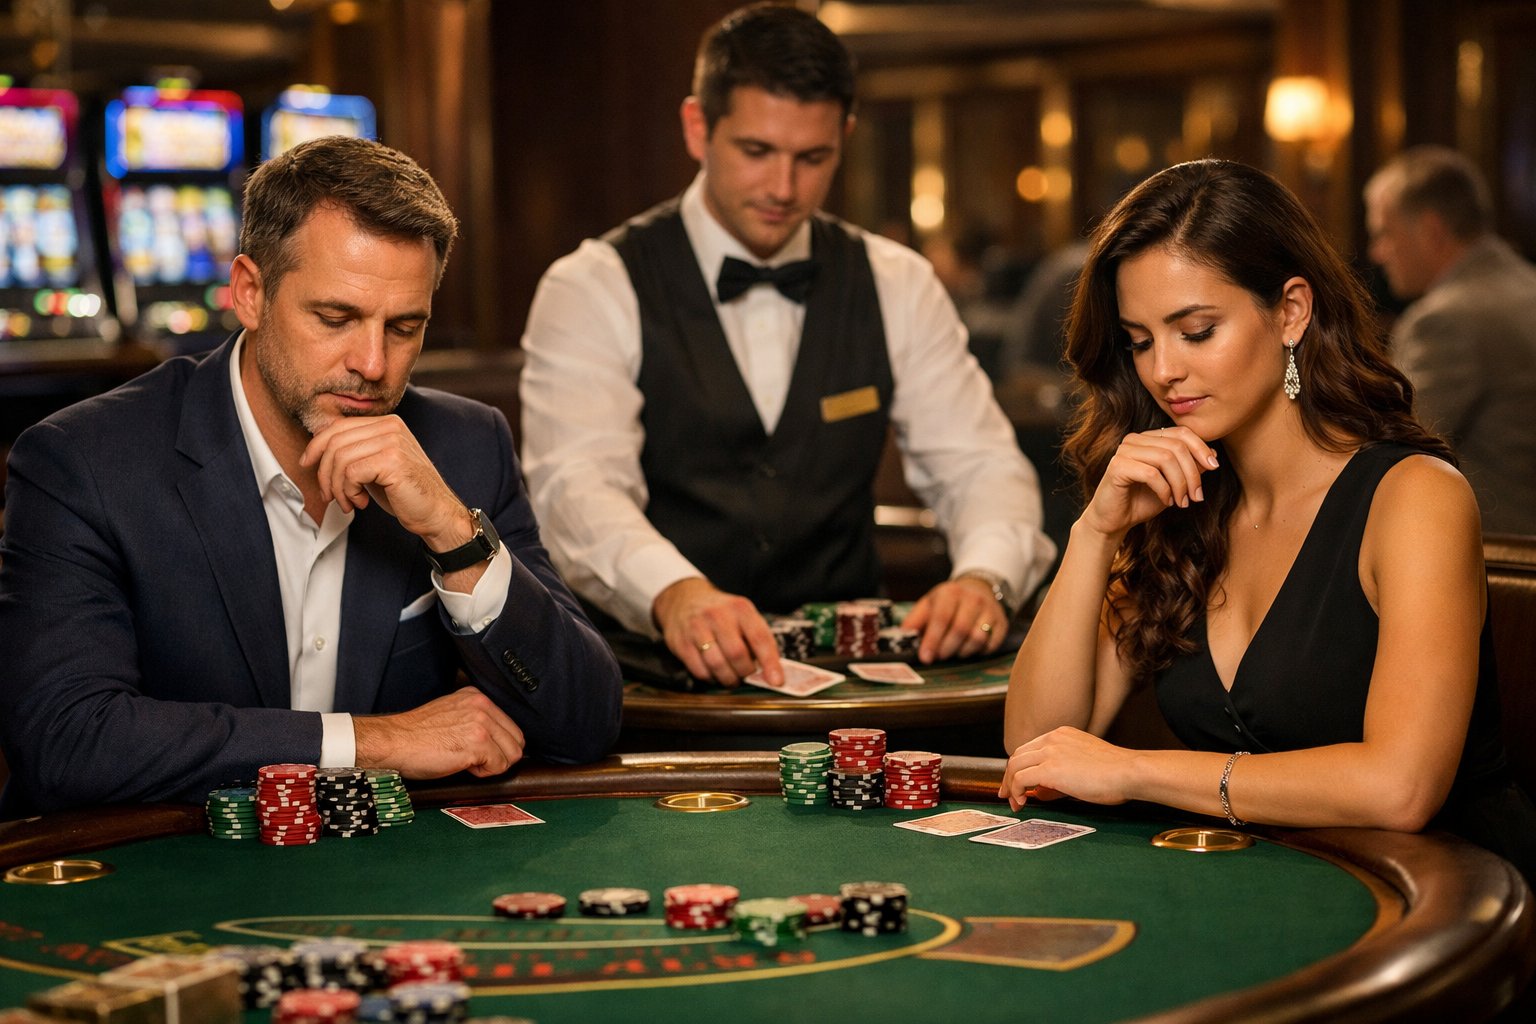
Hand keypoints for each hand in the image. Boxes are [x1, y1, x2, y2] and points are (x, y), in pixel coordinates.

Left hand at [299, 414, 466, 549]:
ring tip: (348, 502)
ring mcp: (393, 441)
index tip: (307, 464)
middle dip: (324, 473)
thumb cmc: (405, 494)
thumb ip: (354, 453)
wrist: (436, 514)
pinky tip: (361, 503)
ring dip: (337, 487)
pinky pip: (351, 472)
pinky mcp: (392, 460)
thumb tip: (317, 450)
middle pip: (335, 441)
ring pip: (340, 458)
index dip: (316, 446)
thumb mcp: (375, 467)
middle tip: (330, 496)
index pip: (338, 426)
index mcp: (387, 423)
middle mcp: (390, 426)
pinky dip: (349, 491)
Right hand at [354, 686, 525, 778]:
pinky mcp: (478, 742)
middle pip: (516, 741)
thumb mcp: (451, 714)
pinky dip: (483, 773)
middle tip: (473, 759)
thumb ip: (476, 719)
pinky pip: (499, 766)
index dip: (497, 745)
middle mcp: (482, 706)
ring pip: (512, 755)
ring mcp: (481, 723)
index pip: (510, 727)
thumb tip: (499, 739)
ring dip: (492, 765)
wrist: (393, 742)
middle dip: (499, 756)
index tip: (477, 750)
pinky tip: (463, 765)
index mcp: (477, 697)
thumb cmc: (416, 735)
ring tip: (467, 761)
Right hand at [652, 577, 781, 686]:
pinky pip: (700, 670)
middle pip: (737, 654)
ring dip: (728, 679)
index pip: (759, 638)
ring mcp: (697, 628)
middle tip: (747, 676)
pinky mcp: (681, 643)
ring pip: (717, 665)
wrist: (684, 599)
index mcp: (740, 608)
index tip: (776, 681)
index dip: (770, 662)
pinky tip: (714, 673)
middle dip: (745, 672)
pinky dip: (711, 678)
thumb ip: (758, 640)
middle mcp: (718, 615)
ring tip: (732, 678)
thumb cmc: (722, 614)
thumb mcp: (743, 616)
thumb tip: (772, 672)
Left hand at [901, 577, 1006, 663]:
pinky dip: (978, 652)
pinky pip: (991, 645)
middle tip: (938, 657)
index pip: (941, 618)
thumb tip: (903, 635)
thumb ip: (915, 619)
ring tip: (953, 652)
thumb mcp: (929, 603)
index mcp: (951, 592)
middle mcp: (973, 599)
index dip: (932, 640)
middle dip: (946, 648)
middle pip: (960, 630)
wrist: (979, 589)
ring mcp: (990, 610)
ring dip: (962, 652)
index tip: (925, 658)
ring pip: (977, 638)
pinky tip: (969, 649)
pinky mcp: (1002, 623)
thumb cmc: (949, 602)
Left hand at [996, 726, 1133, 810]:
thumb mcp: (1084, 764)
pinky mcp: (1050, 769)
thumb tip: (1041, 790)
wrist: (1128, 772)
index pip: (1029, 749)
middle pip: (1017, 755)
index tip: (1016, 783)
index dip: (1019, 767)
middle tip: (1008, 795)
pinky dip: (1016, 791)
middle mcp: (1052, 739)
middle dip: (1009, 777)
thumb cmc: (1115, 773)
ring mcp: (1050, 752)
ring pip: (1014, 766)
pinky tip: (1023, 802)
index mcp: (1061, 734)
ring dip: (1010, 786)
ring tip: (1015, 803)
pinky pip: (1020, 779)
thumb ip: (1062, 772)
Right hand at [1079, 426, 1219, 538]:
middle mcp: (1135, 439)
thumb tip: (1213, 454)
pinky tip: (1167, 501)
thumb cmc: (1142, 501)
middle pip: (1176, 446)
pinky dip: (1164, 490)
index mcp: (1149, 438)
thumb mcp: (1174, 484)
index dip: (1201, 448)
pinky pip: (1151, 473)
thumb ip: (1190, 468)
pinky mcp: (1117, 466)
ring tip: (1182, 502)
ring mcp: (1124, 451)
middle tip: (1197, 496)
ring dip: (1180, 484)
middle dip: (1192, 473)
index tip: (1215, 467)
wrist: (1114, 521)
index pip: (1181, 432)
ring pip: (1166, 458)